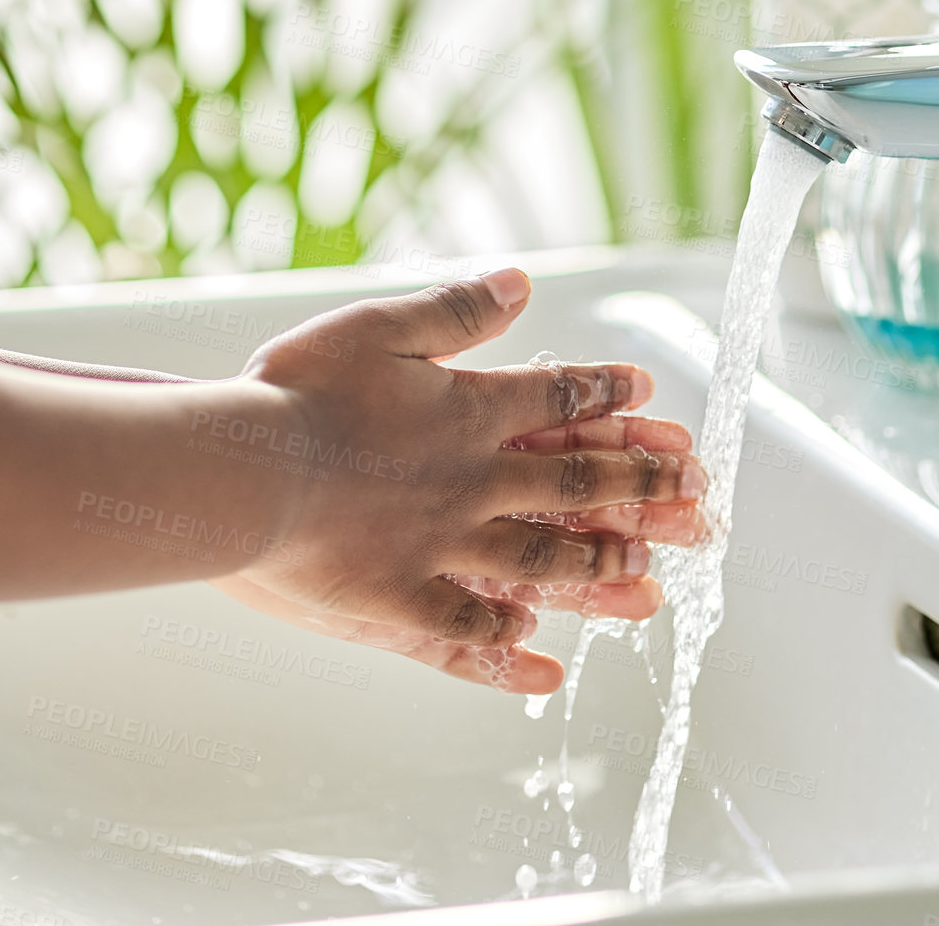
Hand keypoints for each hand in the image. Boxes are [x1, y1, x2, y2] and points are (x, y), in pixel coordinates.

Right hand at [212, 268, 704, 693]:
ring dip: (599, 569)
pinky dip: (506, 649)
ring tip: (648, 579)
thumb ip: (457, 309)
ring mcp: (443, 548)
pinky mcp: (401, 602)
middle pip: (575, 487)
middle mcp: (473, 484)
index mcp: (469, 413)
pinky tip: (541, 655)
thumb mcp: (379, 325)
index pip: (558, 401)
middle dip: (642, 488)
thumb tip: (523, 282)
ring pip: (540, 562)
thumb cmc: (298, 393)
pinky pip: (466, 634)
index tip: (649, 395)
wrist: (242, 473)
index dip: (606, 395)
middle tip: (696, 496)